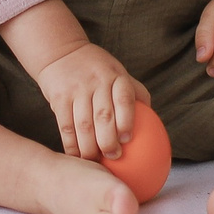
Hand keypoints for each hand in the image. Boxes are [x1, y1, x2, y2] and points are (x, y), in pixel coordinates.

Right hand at [35, 41, 149, 160]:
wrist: (61, 52)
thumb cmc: (97, 68)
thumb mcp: (118, 72)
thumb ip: (135, 92)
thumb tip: (154, 122)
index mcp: (116, 76)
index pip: (124, 99)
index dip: (127, 120)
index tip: (127, 139)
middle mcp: (97, 81)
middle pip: (103, 116)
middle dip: (108, 141)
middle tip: (113, 156)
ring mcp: (77, 89)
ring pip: (83, 125)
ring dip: (89, 148)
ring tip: (95, 162)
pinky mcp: (59, 97)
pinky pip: (65, 126)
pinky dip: (71, 145)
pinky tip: (76, 157)